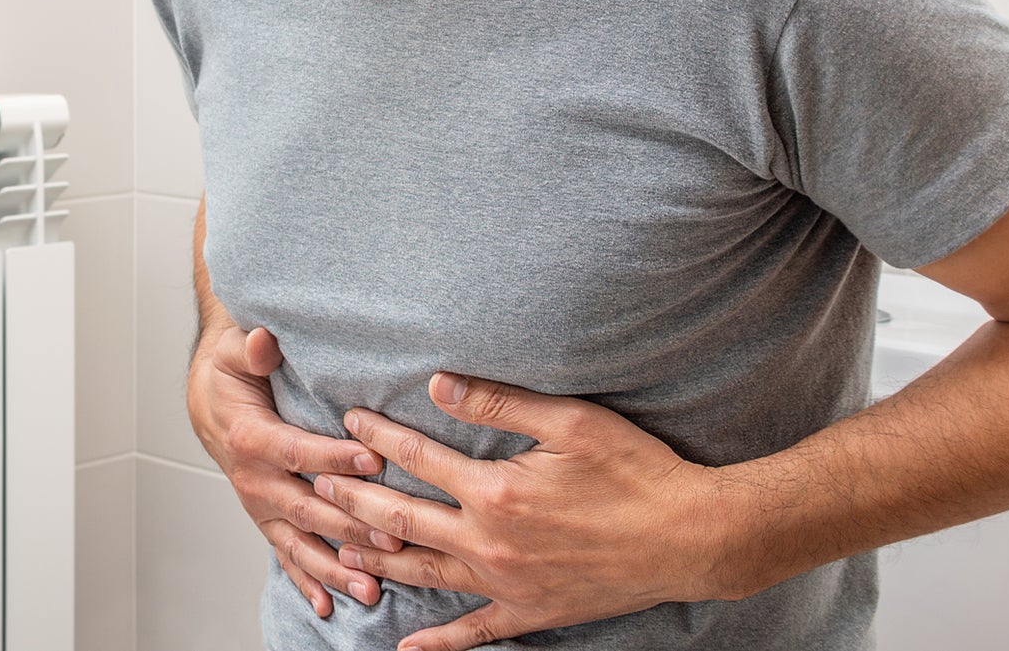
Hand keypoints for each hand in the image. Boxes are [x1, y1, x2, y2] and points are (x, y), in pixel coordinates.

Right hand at [188, 323, 397, 616]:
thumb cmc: (228, 374)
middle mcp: (254, 479)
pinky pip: (288, 554)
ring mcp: (261, 505)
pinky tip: (329, 606)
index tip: (375, 461)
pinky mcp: (267, 518)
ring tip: (369, 588)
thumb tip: (264, 340)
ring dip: (334, 567)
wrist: (207, 402)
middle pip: (307, 506)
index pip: (300, 452)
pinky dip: (307, 581)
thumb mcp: (234, 350)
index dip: (336, 458)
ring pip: (301, 541)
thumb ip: (251, 348)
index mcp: (251, 438)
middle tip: (392, 536)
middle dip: (351, 524)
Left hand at [314, 372, 742, 650]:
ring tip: (337, 546)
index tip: (348, 418)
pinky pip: (473, 632)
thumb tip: (439, 383)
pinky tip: (406, 648)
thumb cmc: (635, 470)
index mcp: (496, 489)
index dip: (379, 435)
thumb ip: (499, 403)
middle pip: (403, 517)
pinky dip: (437, 643)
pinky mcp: (530, 612)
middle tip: (318, 481)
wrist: (690, 537)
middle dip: (356, 497)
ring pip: (424, 573)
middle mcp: (490, 541)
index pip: (418, 457)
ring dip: (377, 558)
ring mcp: (506, 583)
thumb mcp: (570, 421)